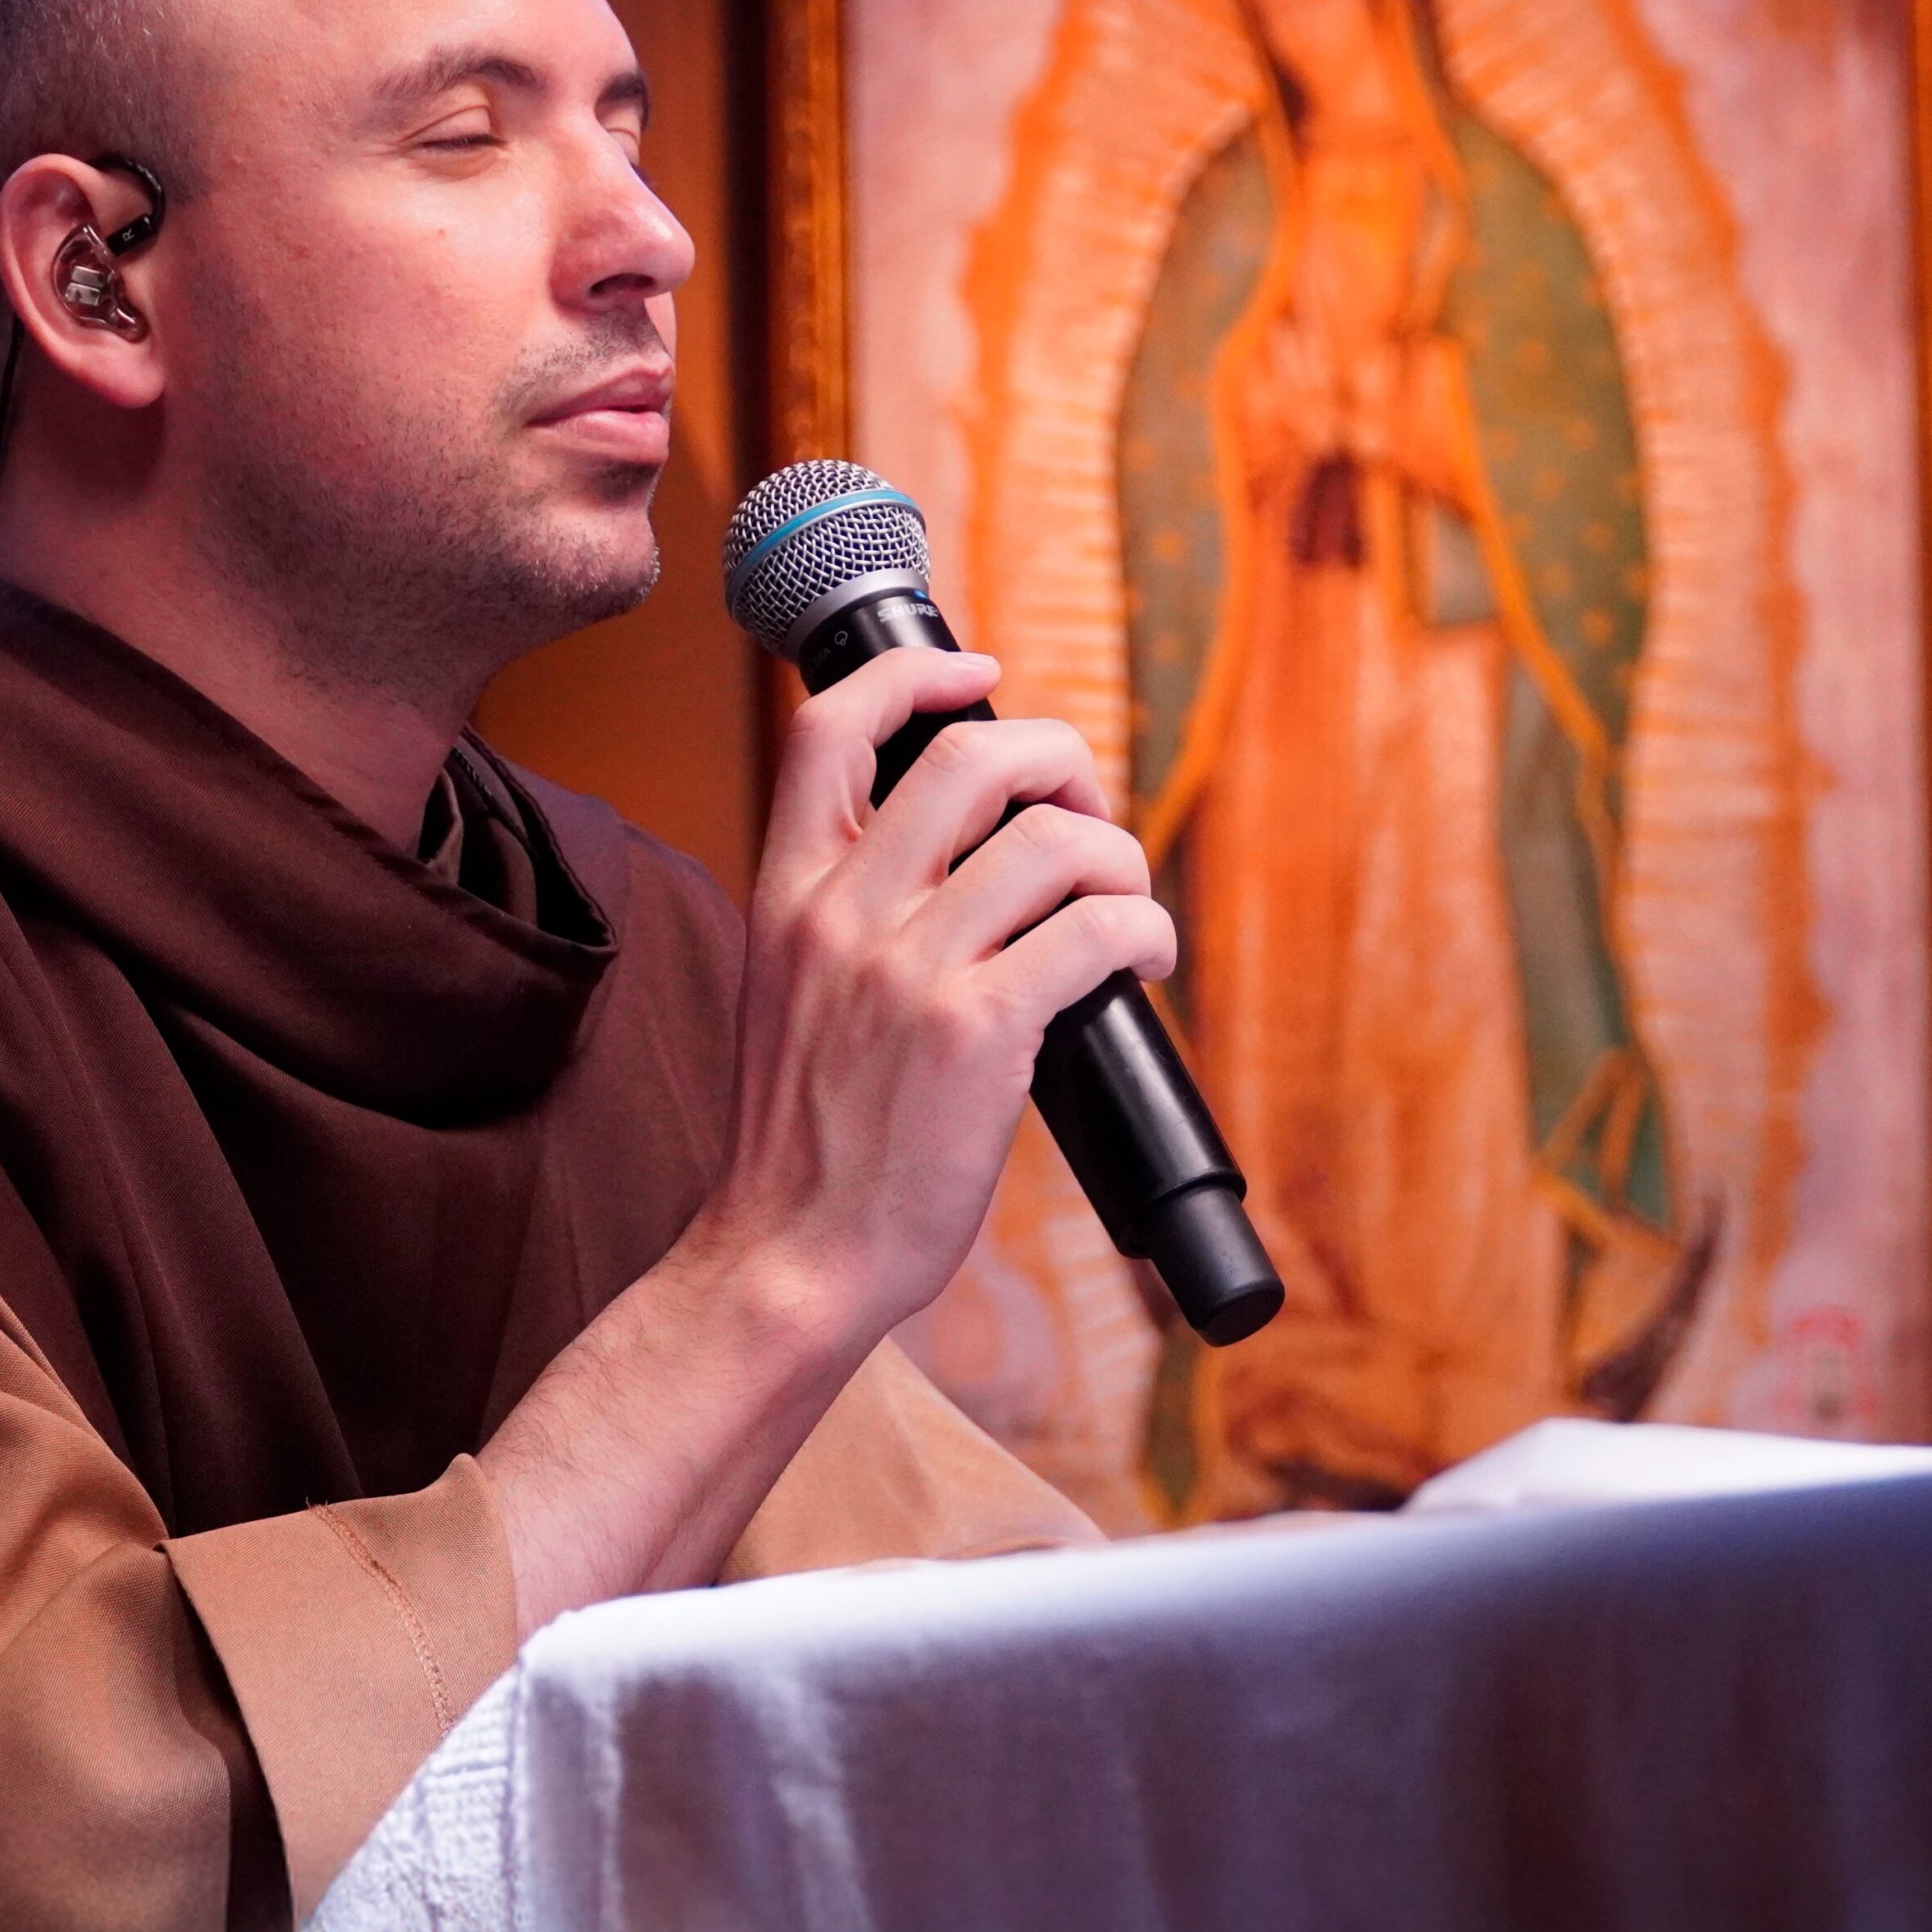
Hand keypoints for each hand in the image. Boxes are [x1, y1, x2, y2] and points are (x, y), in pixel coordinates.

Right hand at [474, 648, 1173, 1631]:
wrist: (788, 1257)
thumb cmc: (806, 1141)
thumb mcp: (789, 994)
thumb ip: (847, 916)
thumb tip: (964, 855)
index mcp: (787, 894)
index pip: (832, 725)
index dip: (917, 675)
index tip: (979, 674)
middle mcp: (842, 914)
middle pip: (972, 755)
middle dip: (1059, 759)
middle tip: (1085, 813)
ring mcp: (908, 971)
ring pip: (1053, 840)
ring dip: (1119, 859)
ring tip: (1124, 909)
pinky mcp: (977, 1033)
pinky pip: (1097, 932)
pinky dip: (1144, 933)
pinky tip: (1144, 963)